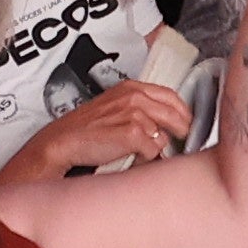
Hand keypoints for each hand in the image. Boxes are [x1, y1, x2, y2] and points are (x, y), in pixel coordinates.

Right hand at [3, 76, 191, 182]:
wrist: (63, 142)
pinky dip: (144, 159)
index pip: (172, 96)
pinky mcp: (133, 133)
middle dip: (180, 132)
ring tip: (138, 152)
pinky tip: (129, 158)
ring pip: (164, 136)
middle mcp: (135, 97)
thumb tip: (164, 127)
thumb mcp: (114, 108)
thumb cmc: (84, 130)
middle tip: (177, 144)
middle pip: (177, 115)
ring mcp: (135, 114)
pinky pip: (153, 151)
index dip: (183, 113)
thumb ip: (139, 110)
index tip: (185, 124)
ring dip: (156, 148)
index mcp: (131, 88)